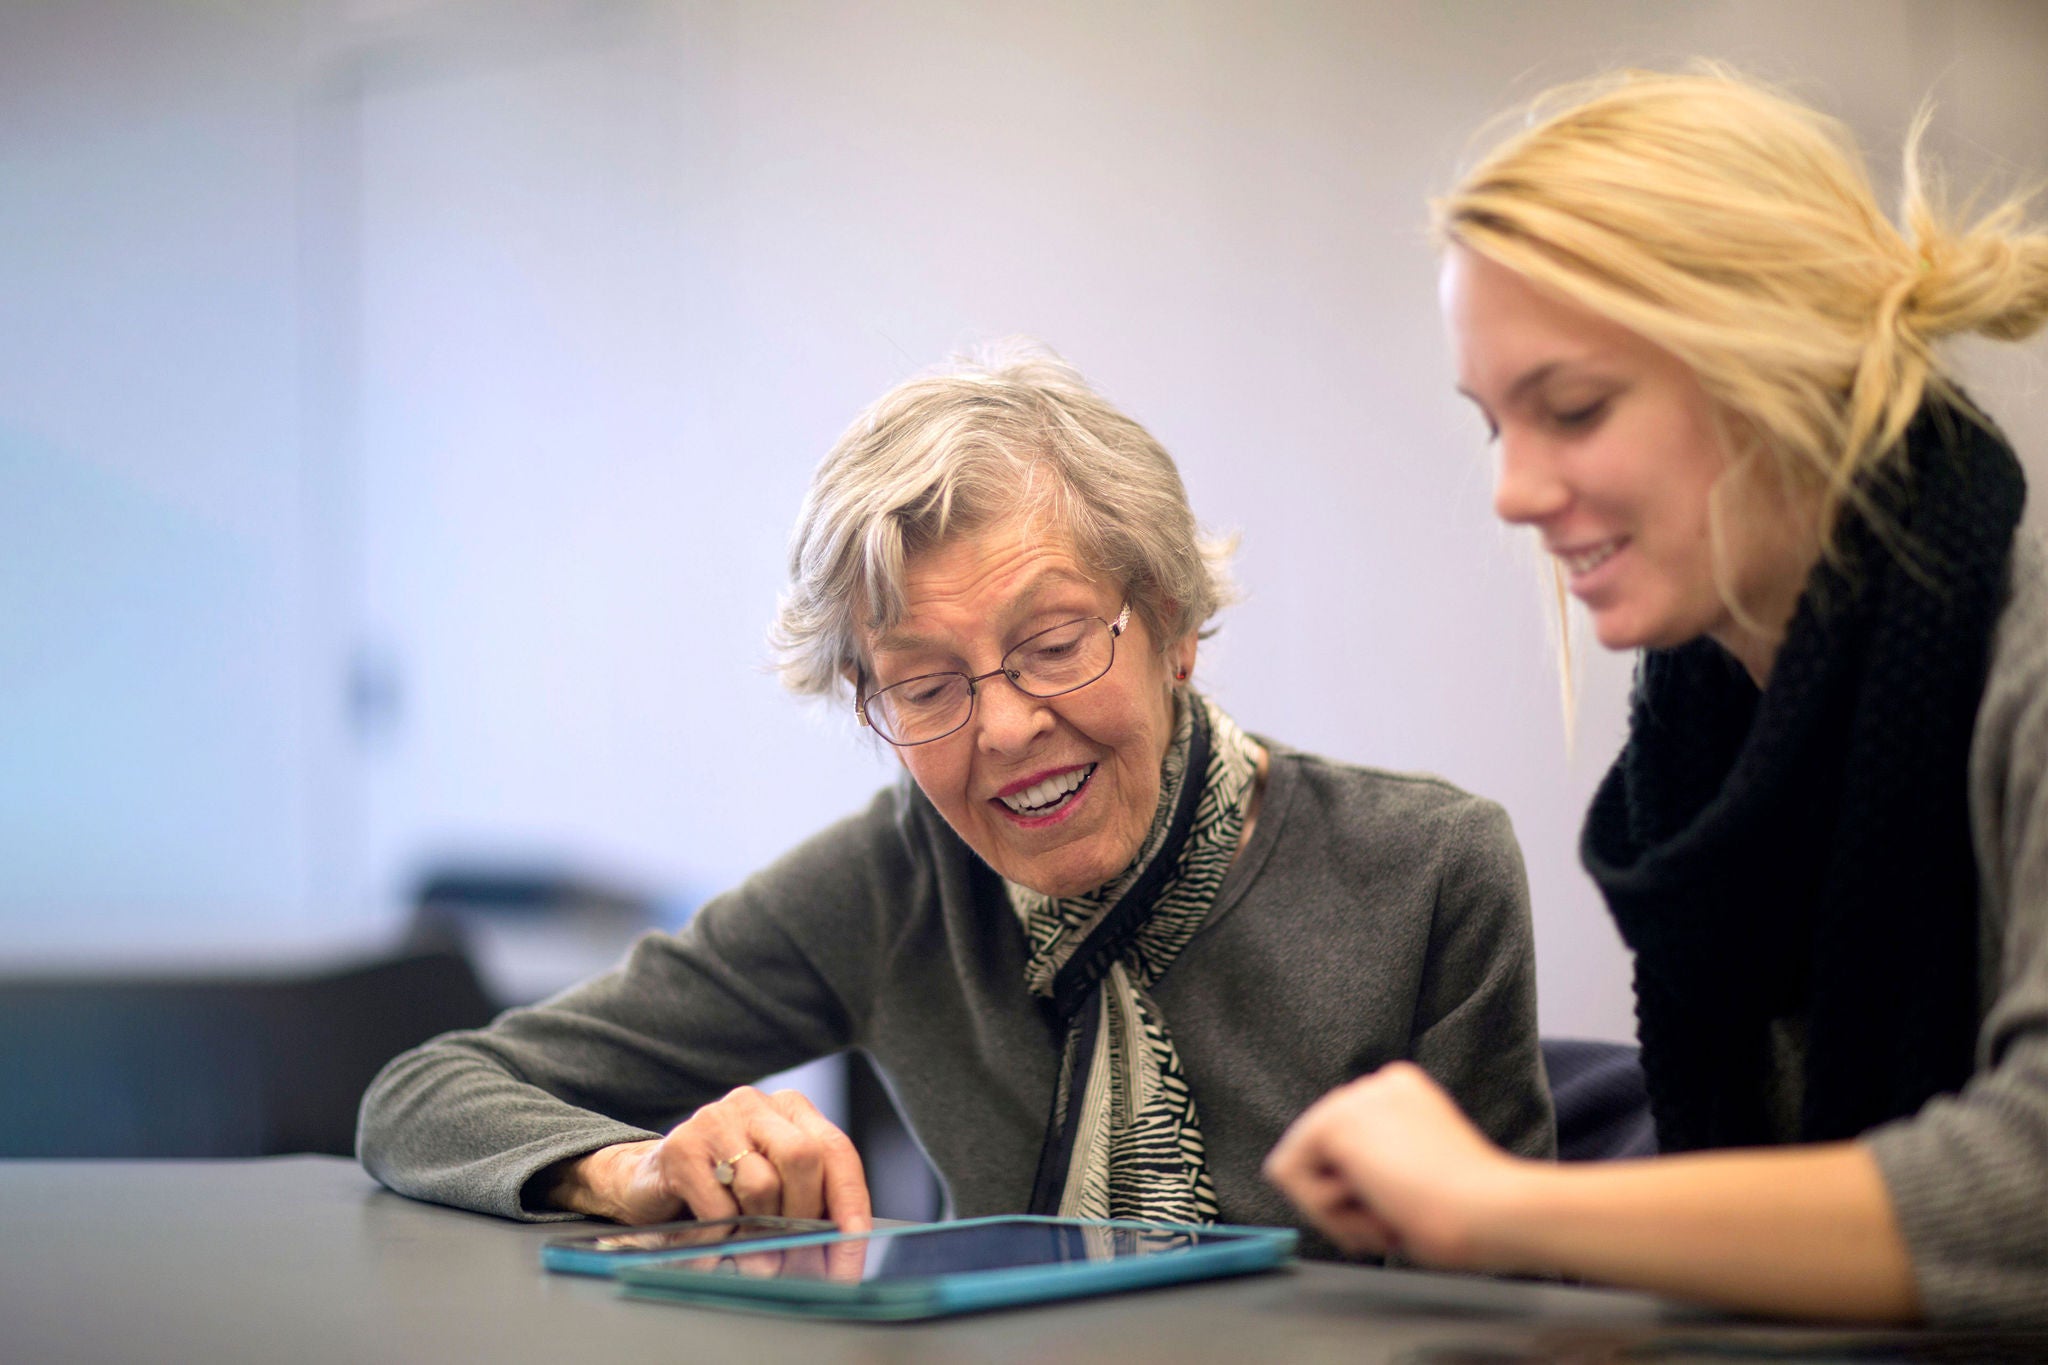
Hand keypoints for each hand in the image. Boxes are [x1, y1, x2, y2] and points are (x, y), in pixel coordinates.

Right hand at [550, 1086, 871, 1230]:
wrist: (646, 1182)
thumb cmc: (722, 1189)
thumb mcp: (773, 1188)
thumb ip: (807, 1204)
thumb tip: (840, 1251)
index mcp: (790, 1109)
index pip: (836, 1151)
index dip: (850, 1205)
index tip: (851, 1252)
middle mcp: (755, 1104)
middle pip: (805, 1157)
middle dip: (804, 1217)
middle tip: (791, 1255)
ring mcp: (716, 1119)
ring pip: (762, 1184)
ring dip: (760, 1230)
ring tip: (748, 1247)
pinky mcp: (681, 1146)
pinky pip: (719, 1206)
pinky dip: (724, 1235)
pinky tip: (715, 1235)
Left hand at [1263, 1061, 1528, 1268]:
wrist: (1491, 1210)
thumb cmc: (1472, 1212)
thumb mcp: (1422, 1173)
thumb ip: (1383, 1166)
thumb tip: (1331, 1183)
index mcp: (1402, 1092)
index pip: (1345, 1147)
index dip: (1361, 1194)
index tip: (1403, 1210)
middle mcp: (1373, 1085)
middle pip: (1316, 1156)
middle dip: (1345, 1202)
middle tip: (1395, 1220)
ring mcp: (1352, 1099)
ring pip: (1298, 1167)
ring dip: (1336, 1211)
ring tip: (1388, 1214)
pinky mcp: (1334, 1124)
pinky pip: (1285, 1174)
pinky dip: (1320, 1209)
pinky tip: (1372, 1206)